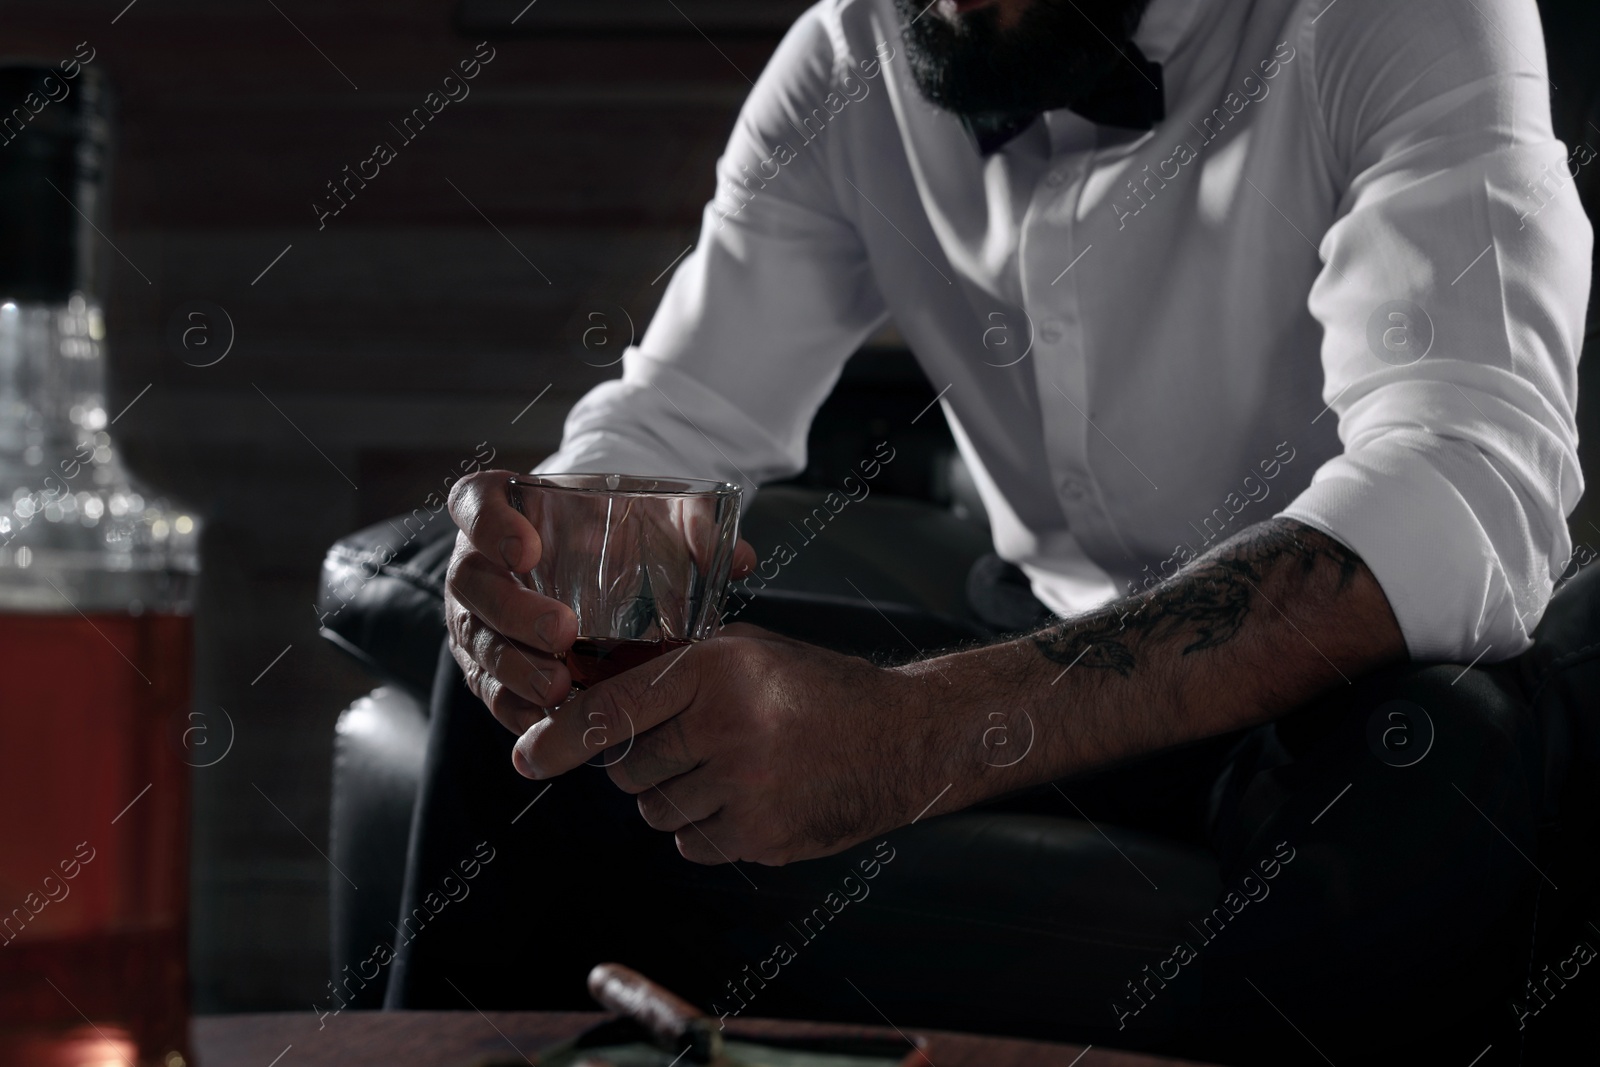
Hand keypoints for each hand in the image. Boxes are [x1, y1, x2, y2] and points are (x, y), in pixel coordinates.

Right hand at [444, 470, 755, 734]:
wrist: (604, 565)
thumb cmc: (620, 530)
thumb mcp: (654, 513)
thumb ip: (694, 525)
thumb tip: (737, 560)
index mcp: (504, 507)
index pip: (474, 502)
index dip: (490, 524)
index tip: (528, 547)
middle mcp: (478, 561)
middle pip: (470, 582)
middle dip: (513, 612)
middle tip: (562, 632)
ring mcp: (476, 617)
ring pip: (475, 643)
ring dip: (514, 669)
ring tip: (560, 688)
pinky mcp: (487, 666)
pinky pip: (489, 690)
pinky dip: (516, 708)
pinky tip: (552, 720)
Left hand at [510, 625, 944, 865]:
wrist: (900, 738)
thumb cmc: (815, 689)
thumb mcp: (745, 651)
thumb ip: (673, 669)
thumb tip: (587, 697)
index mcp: (714, 671)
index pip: (612, 711)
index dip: (559, 738)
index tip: (526, 757)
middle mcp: (726, 729)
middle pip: (628, 770)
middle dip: (643, 762)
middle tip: (689, 744)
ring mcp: (745, 789)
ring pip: (655, 812)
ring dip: (675, 797)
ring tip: (728, 768)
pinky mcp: (761, 837)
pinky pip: (692, 845)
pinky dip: (707, 828)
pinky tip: (749, 796)